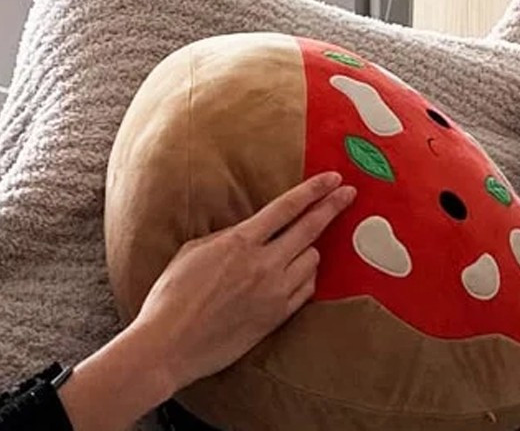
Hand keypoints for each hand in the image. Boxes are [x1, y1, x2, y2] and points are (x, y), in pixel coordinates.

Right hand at [131, 172, 356, 397]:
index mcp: (239, 242)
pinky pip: (307, 288)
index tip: (333, 178)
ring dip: (311, 247)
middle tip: (349, 194)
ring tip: (303, 243)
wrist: (171, 342)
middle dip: (332, 207)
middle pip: (310, 229)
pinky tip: (300, 271)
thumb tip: (249, 232)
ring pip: (312, 259)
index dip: (312, 190)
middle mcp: (263, 264)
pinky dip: (307, 275)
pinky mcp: (278, 316)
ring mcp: (275, 292)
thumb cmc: (172, 295)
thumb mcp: (193, 251)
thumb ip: (227, 237)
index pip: (285, 208)